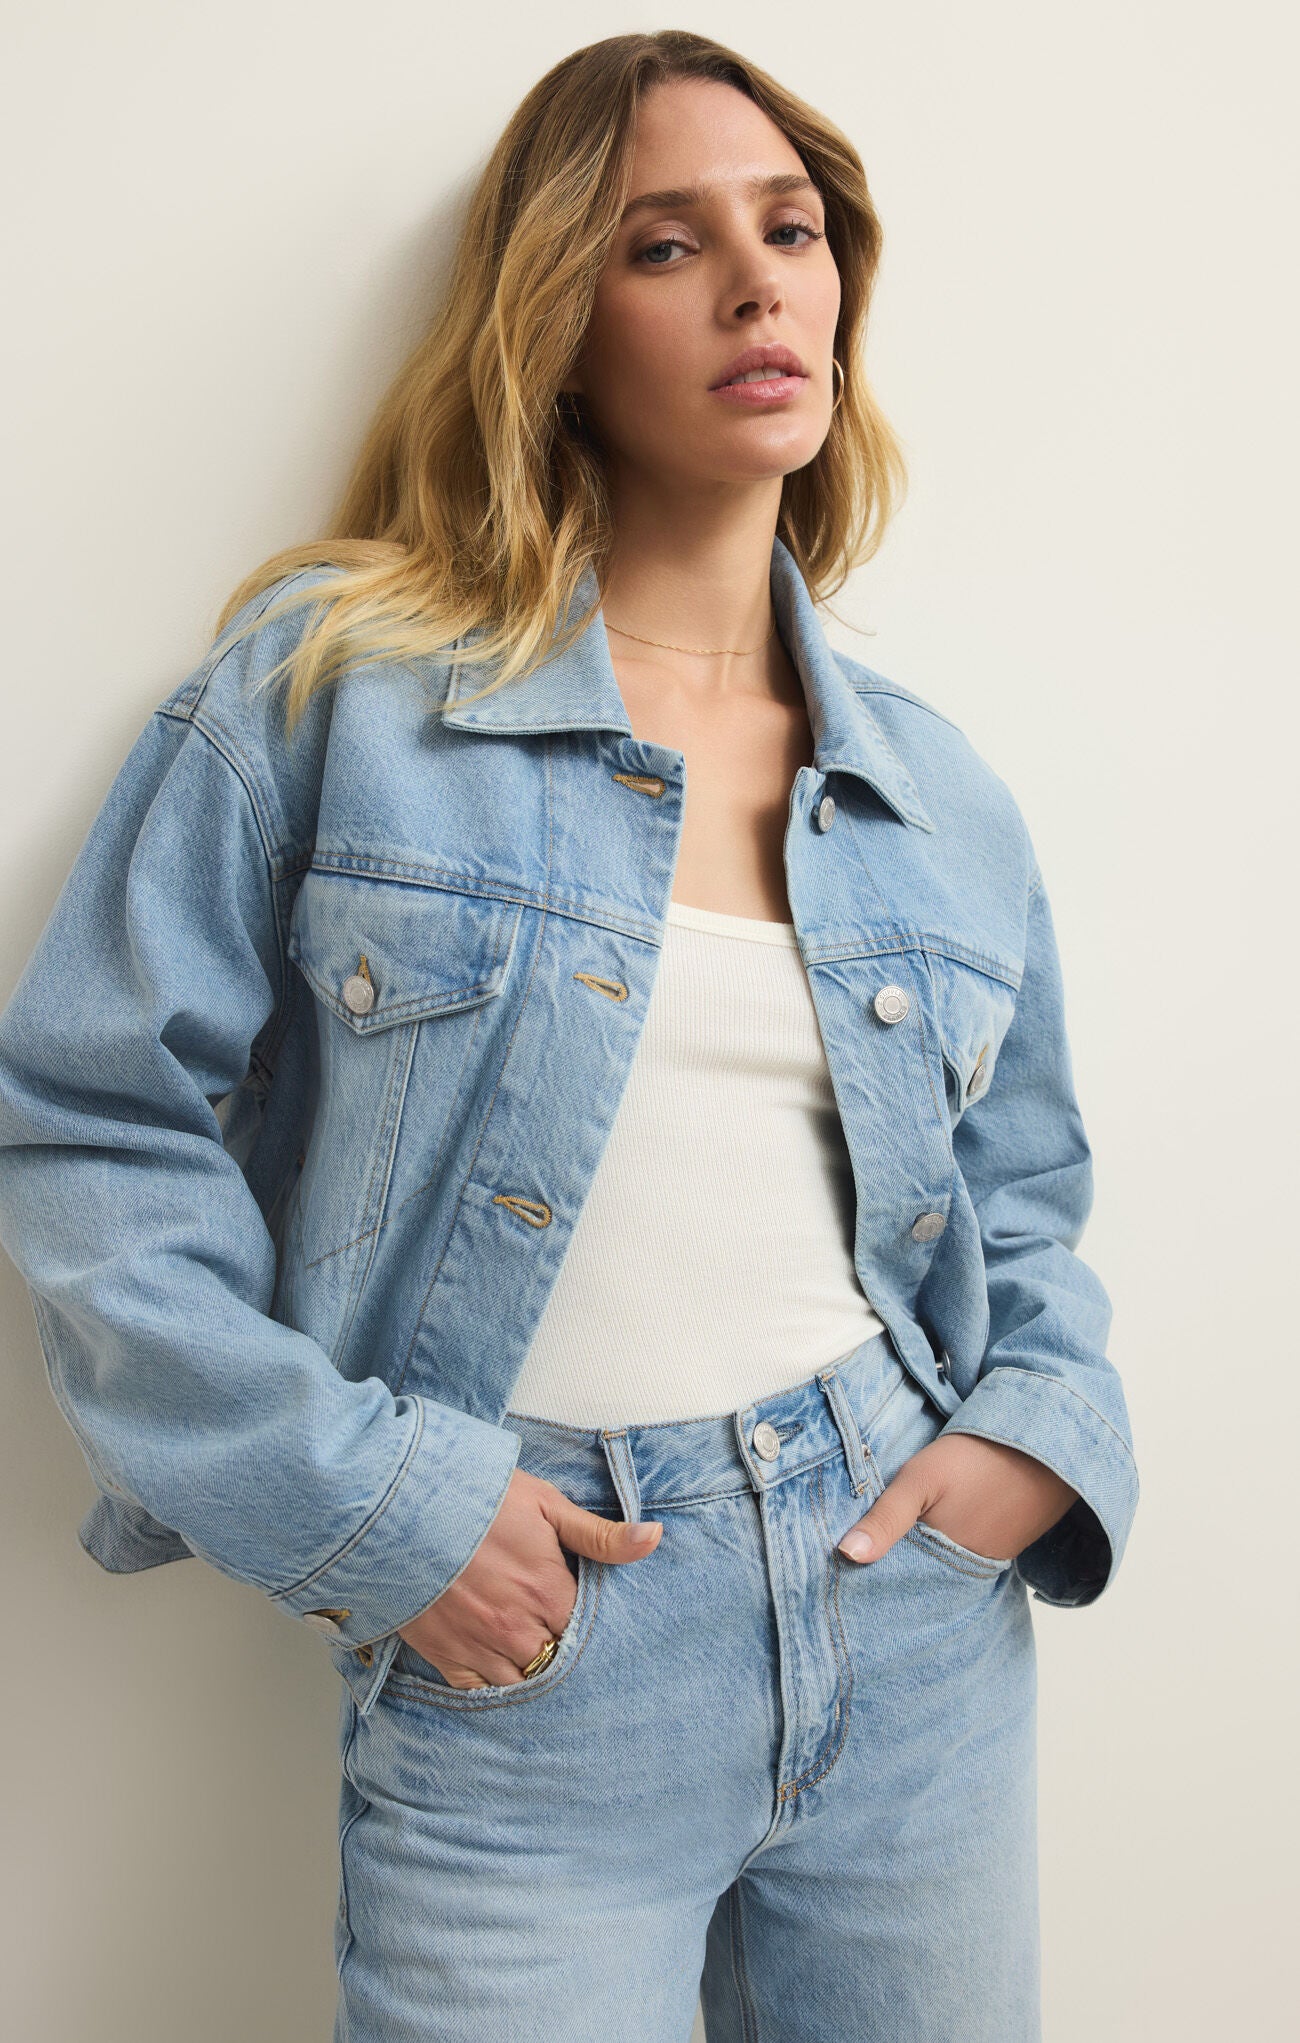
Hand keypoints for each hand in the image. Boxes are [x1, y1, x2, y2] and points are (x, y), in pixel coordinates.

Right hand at [396, 1469, 662, 1687]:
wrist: (398, 1509)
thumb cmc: (476, 1499)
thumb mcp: (545, 1504)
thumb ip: (600, 1534)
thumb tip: (654, 1539)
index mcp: (550, 1592)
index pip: (590, 1631)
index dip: (594, 1627)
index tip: (593, 1620)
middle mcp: (520, 1630)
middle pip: (560, 1662)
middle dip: (567, 1654)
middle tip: (569, 1645)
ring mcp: (482, 1648)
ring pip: (526, 1684)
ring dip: (536, 1675)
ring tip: (540, 1661)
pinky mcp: (447, 1657)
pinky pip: (481, 1694)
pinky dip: (496, 1691)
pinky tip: (504, 1678)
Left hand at [836, 1433, 1077, 1565]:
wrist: (1046, 1444)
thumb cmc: (978, 1458)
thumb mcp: (921, 1479)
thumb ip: (886, 1519)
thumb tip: (846, 1555)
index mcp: (944, 1560)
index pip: (899, 1583)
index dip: (872, 1579)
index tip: (842, 1572)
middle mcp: (968, 1570)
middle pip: (919, 1578)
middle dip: (892, 1572)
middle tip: (859, 1562)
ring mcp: (988, 1558)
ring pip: (940, 1567)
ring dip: (918, 1559)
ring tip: (887, 1549)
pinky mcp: (1003, 1543)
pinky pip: (963, 1555)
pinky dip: (944, 1548)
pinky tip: (930, 1534)